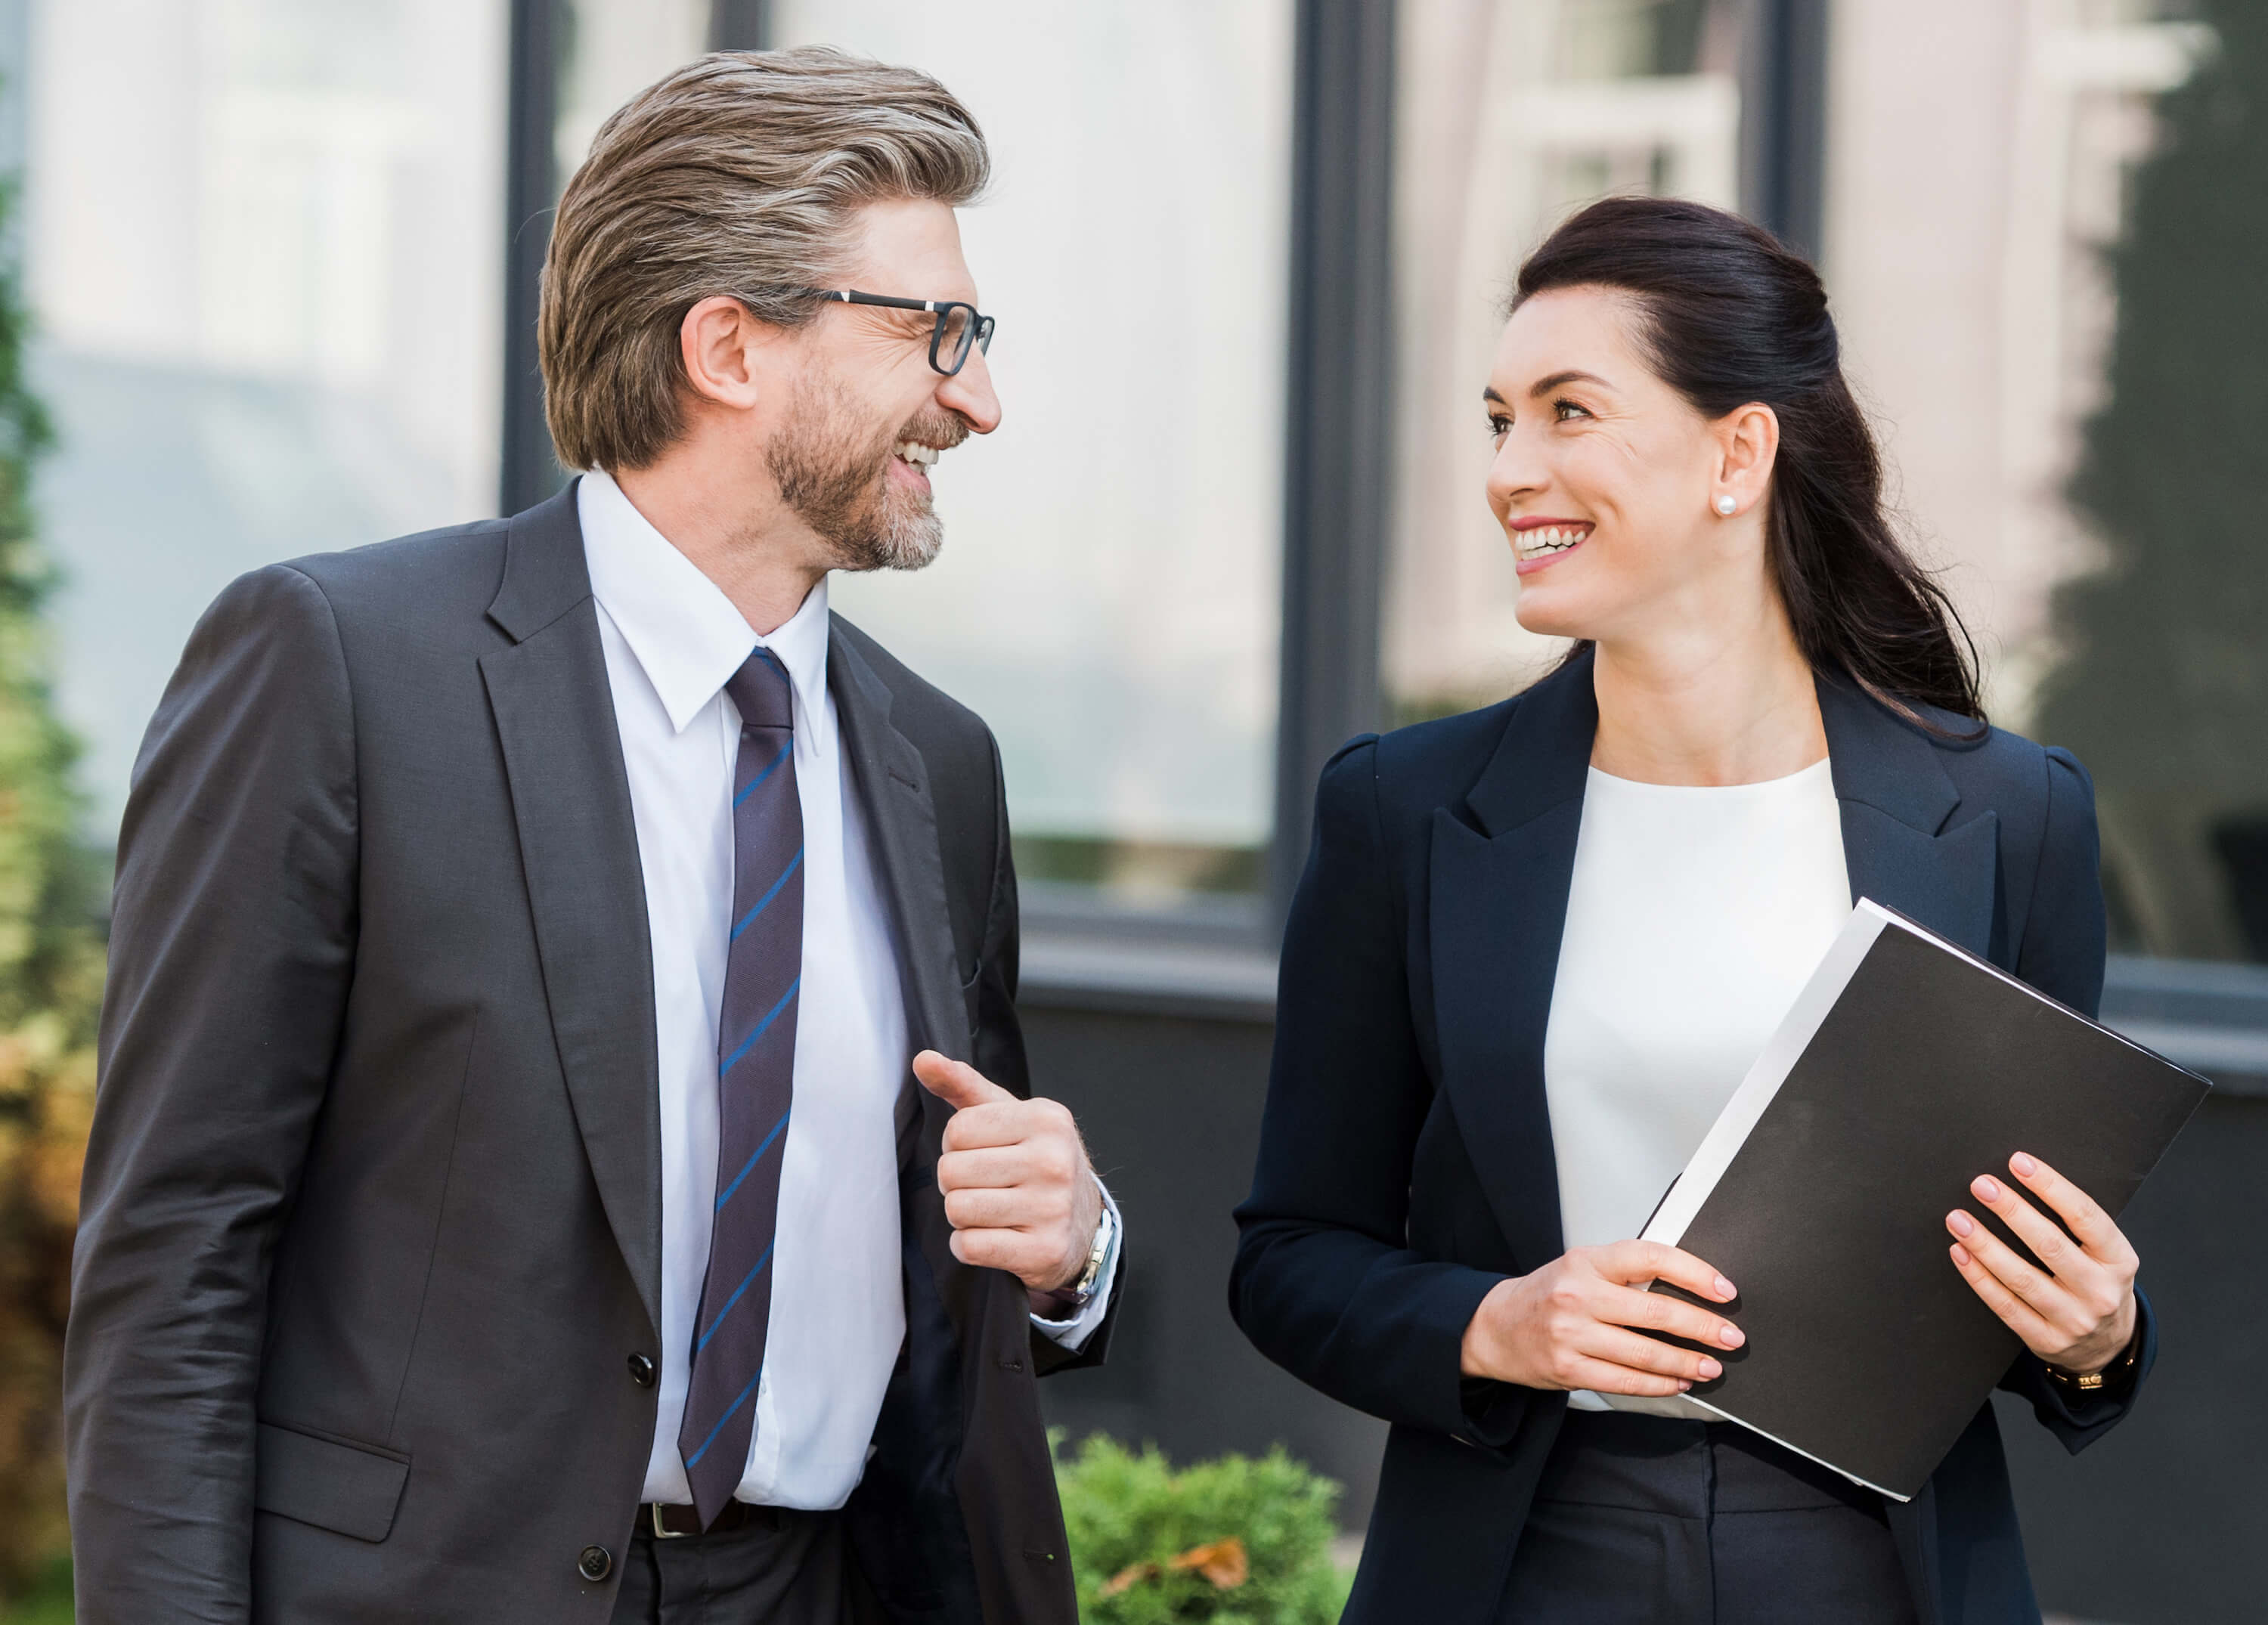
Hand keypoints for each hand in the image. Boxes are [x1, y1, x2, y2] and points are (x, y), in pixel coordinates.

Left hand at [915, 1050, 1103, 1293]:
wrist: (1084, 1223)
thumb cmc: (1036, 1161)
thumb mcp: (1008, 1116)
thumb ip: (963, 1085)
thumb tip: (923, 1060)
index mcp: (1046, 1118)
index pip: (957, 1130)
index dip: (956, 1146)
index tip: (982, 1153)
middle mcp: (1054, 1160)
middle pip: (952, 1171)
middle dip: (956, 1182)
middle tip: (984, 1186)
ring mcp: (1052, 1208)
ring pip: (957, 1209)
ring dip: (962, 1215)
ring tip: (990, 1211)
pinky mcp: (1044, 1250)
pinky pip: (970, 1247)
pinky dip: (968, 1246)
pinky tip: (993, 1237)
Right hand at [1459, 1240, 1744, 1397]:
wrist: (1495, 1326)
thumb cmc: (1548, 1295)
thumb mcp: (1582, 1267)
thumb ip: (1627, 1274)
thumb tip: (1692, 1292)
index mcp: (1587, 1260)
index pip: (1651, 1257)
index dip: (1695, 1273)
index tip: (1724, 1290)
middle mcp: (1578, 1294)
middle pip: (1655, 1311)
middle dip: (1702, 1327)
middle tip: (1730, 1337)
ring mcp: (1571, 1334)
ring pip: (1644, 1352)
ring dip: (1686, 1362)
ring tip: (1710, 1366)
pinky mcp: (1568, 1369)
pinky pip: (1625, 1381)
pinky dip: (1659, 1384)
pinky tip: (1677, 1381)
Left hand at [1947, 1151, 2138, 1375]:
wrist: (2108, 1345)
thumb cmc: (2096, 1282)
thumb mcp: (2105, 1254)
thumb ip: (2076, 1225)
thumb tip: (2024, 1176)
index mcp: (2119, 1261)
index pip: (2085, 1216)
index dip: (2051, 1186)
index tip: (2019, 1162)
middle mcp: (2100, 1291)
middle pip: (2050, 1245)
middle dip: (2012, 1211)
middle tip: (1982, 1185)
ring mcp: (2073, 1320)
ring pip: (2022, 1278)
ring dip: (1985, 1245)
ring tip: (1958, 1219)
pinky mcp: (2045, 1340)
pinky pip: (2005, 1305)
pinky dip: (1978, 1277)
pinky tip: (1960, 1253)